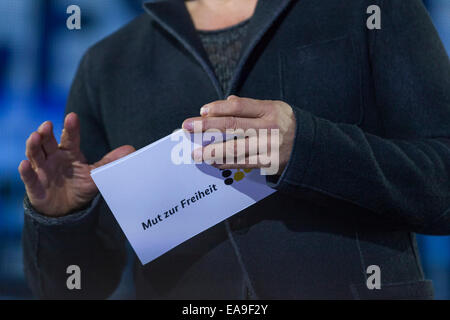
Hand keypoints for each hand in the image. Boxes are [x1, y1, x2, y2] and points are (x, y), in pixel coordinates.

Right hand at [18, 113, 134, 216]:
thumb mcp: (96, 174)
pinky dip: (25, 171)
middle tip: (47, 125)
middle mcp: (54, 157)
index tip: (72, 117)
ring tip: (36, 136)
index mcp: (69, 152)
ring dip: (34, 145)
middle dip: (46, 133)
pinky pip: (29, 177)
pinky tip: (24, 164)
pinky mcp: (35, 185)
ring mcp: (43, 170)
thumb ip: (110, 162)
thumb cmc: (80, 186)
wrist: (67, 209)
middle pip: (48, 142)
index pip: (70, 137)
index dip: (70, 128)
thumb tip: (131, 149)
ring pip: (35, 154)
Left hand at [182, 95, 295, 174]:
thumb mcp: (275, 109)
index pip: (239, 106)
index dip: (219, 107)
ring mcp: (268, 146)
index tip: (202, 110)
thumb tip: (227, 100)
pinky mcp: (268, 163)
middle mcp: (269, 127)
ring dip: (212, 150)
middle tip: (188, 127)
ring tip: (196, 152)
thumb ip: (251, 106)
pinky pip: (242, 163)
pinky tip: (213, 161)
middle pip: (233, 125)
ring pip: (235, 148)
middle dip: (207, 126)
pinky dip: (226, 163)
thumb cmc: (286, 125)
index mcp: (270, 109)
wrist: (310, 148)